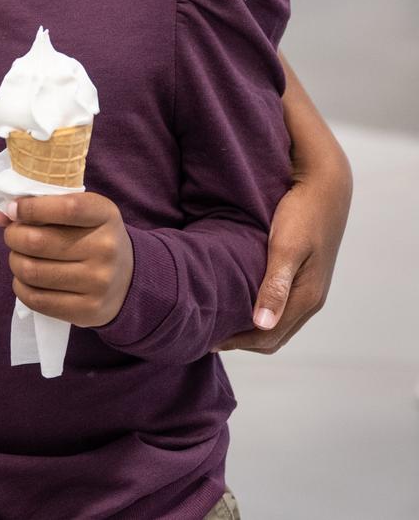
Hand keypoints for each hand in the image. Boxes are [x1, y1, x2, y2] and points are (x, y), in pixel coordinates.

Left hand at [0, 193, 134, 327]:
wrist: (129, 280)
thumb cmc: (91, 237)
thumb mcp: (78, 214)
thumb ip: (40, 207)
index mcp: (104, 215)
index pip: (66, 208)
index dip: (31, 208)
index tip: (13, 209)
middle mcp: (106, 248)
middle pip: (37, 242)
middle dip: (13, 236)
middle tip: (14, 236)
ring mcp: (99, 282)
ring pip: (31, 271)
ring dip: (15, 262)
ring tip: (20, 257)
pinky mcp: (88, 310)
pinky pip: (37, 300)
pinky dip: (20, 287)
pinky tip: (25, 279)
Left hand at [214, 154, 352, 353]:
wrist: (325, 188)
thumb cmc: (301, 214)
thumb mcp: (285, 248)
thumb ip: (275, 286)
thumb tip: (261, 324)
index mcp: (306, 297)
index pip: (268, 336)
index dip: (237, 343)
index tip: (205, 341)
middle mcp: (310, 299)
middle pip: (273, 336)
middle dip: (241, 341)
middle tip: (205, 336)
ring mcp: (309, 289)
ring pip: (278, 323)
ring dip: (250, 330)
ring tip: (217, 322)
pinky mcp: (304, 276)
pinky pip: (281, 307)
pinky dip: (258, 313)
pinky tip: (237, 300)